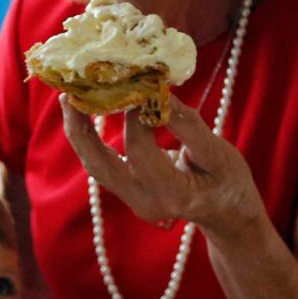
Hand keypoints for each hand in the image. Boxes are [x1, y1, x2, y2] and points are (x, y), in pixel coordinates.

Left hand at [60, 94, 265, 241]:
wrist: (227, 214)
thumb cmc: (228, 181)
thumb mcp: (220, 154)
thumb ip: (190, 127)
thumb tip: (161, 92)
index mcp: (173, 195)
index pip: (141, 151)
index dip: (134, 117)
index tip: (133, 84)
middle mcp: (145, 203)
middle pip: (100, 165)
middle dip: (82, 128)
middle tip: (70, 92)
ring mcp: (132, 202)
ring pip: (94, 166)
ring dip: (78, 131)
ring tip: (68, 98)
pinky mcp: (126, 193)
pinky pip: (99, 164)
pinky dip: (88, 138)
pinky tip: (82, 112)